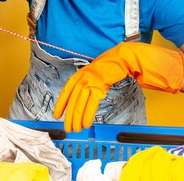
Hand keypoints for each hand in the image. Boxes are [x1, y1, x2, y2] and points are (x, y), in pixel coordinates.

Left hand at [52, 42, 183, 131]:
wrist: (127, 56)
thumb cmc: (113, 65)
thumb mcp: (99, 74)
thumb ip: (91, 84)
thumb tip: (85, 96)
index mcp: (82, 72)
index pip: (68, 89)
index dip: (62, 102)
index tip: (57, 113)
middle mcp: (84, 75)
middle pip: (73, 98)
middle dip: (70, 114)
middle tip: (67, 127)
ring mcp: (92, 78)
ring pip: (81, 101)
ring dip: (78, 116)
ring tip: (76, 128)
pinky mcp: (101, 82)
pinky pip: (92, 101)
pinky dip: (88, 112)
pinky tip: (86, 122)